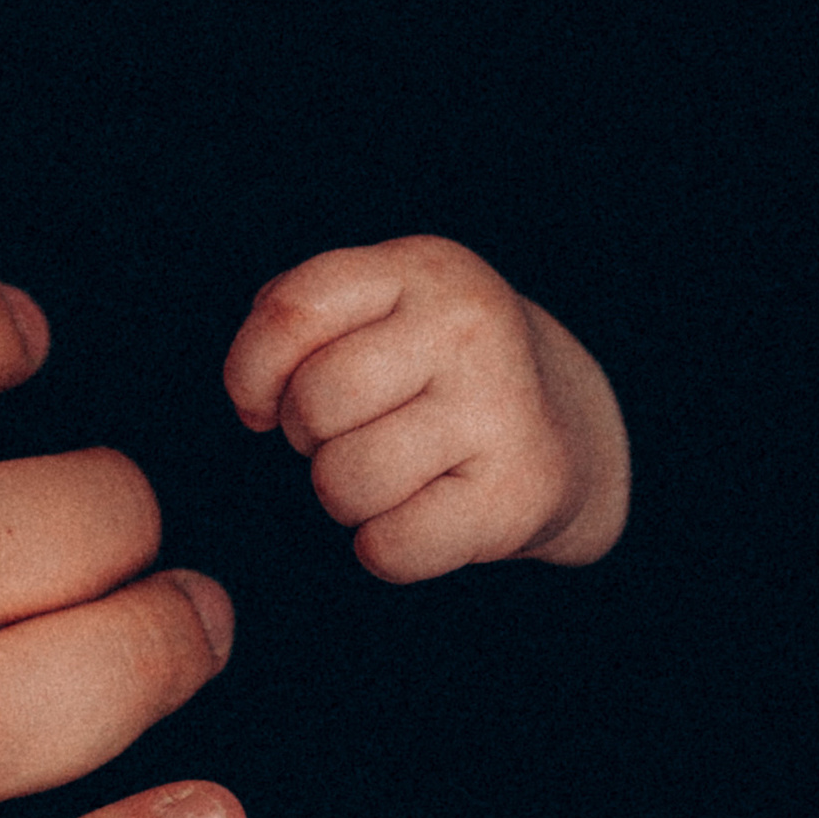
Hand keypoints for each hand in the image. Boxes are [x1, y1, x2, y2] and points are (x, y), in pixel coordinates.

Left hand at [225, 234, 630, 580]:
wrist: (566, 428)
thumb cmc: (432, 370)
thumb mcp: (379, 311)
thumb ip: (297, 322)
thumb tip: (256, 400)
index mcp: (422, 269)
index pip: (293, 311)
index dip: (251, 372)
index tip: (265, 403)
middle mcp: (469, 326)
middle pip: (317, 402)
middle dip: (308, 437)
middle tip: (349, 434)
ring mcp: (501, 408)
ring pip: (346, 480)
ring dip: (344, 496)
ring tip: (386, 475)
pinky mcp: (518, 492)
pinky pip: (392, 546)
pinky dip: (384, 548)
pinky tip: (419, 517)